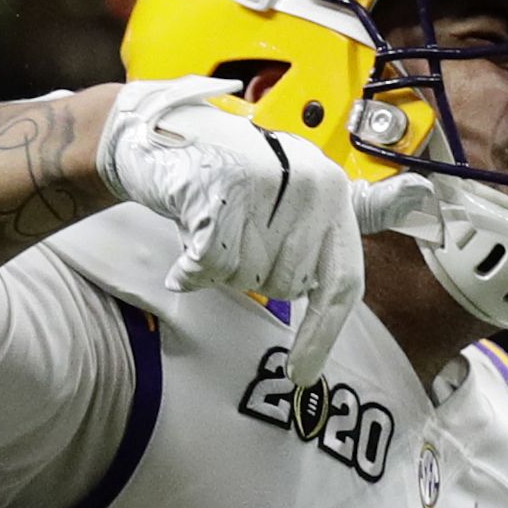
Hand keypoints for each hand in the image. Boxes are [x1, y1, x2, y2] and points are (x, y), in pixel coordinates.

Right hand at [96, 78, 401, 390]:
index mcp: (333, 193)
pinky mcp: (226, 184)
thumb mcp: (285, 203)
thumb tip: (344, 276)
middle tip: (231, 237)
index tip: (302, 375)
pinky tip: (185, 252)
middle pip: (284, 286)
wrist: (163, 131)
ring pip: (245, 275)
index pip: (342, 281)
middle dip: (251, 275)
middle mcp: (312, 184)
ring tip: (210, 225)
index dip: (322, 334)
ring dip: (219, 266)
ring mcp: (272, 182)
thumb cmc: (226, 176)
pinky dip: (191, 268)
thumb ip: (315, 240)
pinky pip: (211, 262)